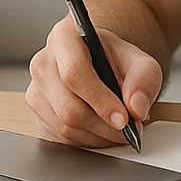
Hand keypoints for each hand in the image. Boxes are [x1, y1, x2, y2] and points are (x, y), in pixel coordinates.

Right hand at [26, 17, 162, 146]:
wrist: (101, 65)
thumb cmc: (115, 60)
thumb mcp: (140, 62)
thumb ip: (144, 80)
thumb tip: (136, 108)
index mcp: (65, 38)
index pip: (75, 73)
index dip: (100, 100)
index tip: (123, 118)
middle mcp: (43, 63)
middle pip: (68, 107)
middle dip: (104, 126)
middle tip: (129, 130)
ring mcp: (35, 92)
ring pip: (65, 128)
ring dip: (98, 137)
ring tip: (118, 128)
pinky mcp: (36, 116)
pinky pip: (60, 140)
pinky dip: (87, 142)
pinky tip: (101, 131)